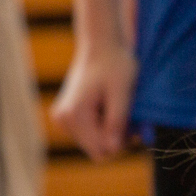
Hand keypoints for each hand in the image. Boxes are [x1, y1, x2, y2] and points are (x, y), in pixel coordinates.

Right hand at [52, 36, 137, 159]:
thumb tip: (112, 150)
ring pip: (93, 143)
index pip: (101, 151)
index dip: (121, 143)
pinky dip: (102, 126)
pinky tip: (107, 108)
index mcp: (74, 115)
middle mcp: (63, 119)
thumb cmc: (115, 64)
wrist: (100, 44)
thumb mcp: (122, 93)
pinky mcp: (66, 116)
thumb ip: (116, 122)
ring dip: (109, 132)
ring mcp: (62, 118)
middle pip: (96, 150)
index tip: (132, 124)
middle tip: (128, 116)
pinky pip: (89, 135)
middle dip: (115, 138)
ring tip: (118, 108)